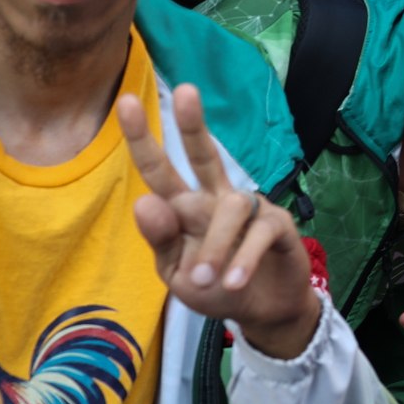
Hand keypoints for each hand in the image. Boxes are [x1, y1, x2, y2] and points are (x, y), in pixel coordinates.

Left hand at [123, 83, 322, 358]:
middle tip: (185, 91)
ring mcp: (250, 208)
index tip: (125, 103)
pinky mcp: (278, 225)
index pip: (160, 171)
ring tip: (207, 280)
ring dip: (215, 247)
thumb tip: (144, 201)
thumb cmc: (214, 288)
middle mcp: (215, 199)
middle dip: (194, 124)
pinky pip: (258, 234)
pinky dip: (242, 260)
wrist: (262, 312)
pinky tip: (232, 282)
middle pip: (204, 155)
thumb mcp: (177, 274)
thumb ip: (162, 241)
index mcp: (184, 209)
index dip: (141, 140)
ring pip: (229, 208)